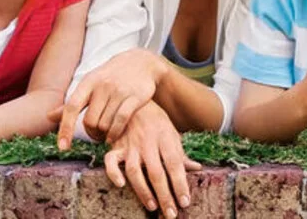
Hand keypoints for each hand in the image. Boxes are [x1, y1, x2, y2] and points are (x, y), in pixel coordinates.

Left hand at [55, 49, 166, 147]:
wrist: (141, 63)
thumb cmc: (110, 77)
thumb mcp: (90, 85)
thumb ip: (71, 103)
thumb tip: (47, 117)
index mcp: (88, 82)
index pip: (71, 108)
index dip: (65, 128)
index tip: (63, 147)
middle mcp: (102, 86)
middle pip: (90, 121)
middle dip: (91, 133)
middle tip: (95, 135)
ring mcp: (119, 91)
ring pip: (105, 124)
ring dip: (103, 135)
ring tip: (105, 135)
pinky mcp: (135, 97)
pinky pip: (120, 122)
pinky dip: (114, 134)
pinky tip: (112, 137)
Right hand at [102, 103, 202, 217]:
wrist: (134, 99)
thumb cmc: (156, 121)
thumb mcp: (172, 133)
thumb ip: (181, 153)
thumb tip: (196, 169)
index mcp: (166, 139)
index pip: (175, 165)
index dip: (180, 184)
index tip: (184, 202)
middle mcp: (148, 142)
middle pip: (157, 172)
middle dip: (165, 195)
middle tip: (171, 214)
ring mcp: (130, 144)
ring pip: (135, 171)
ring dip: (143, 191)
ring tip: (152, 206)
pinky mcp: (115, 146)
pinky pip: (110, 161)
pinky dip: (113, 173)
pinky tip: (120, 185)